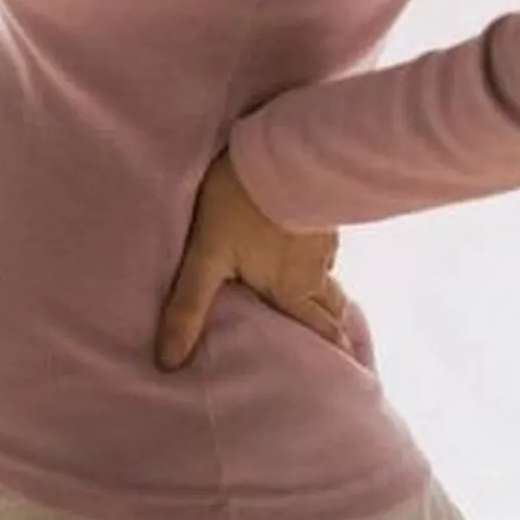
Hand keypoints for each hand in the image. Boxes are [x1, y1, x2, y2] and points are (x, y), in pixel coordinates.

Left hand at [156, 150, 352, 369]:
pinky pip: (325, 244)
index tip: (350, 370)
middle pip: (334, 306)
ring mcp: (324, 238)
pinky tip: (307, 248)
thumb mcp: (205, 257)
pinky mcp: (324, 209)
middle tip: (342, 345)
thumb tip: (169, 362)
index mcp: (292, 290)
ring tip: (320, 300)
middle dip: (337, 327)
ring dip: (328, 290)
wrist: (278, 148)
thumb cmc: (240, 206)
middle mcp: (316, 270)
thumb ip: (188, 307)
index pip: (321, 330)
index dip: (334, 351)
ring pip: (330, 273)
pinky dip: (318, 255)